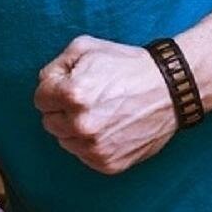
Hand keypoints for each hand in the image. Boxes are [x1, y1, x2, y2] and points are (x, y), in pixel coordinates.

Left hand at [34, 35, 177, 174]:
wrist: (170, 89)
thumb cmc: (129, 66)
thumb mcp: (87, 48)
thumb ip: (56, 66)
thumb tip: (44, 85)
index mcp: (73, 95)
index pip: (40, 99)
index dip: (54, 89)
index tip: (72, 86)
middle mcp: (81, 125)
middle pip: (49, 122)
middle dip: (63, 110)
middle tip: (89, 99)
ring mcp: (94, 148)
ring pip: (65, 141)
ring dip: (76, 129)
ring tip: (102, 113)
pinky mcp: (107, 163)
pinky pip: (84, 156)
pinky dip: (92, 144)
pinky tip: (110, 128)